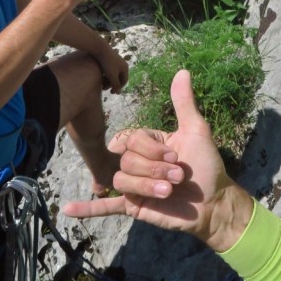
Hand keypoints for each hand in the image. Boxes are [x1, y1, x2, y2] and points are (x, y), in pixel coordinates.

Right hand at [62, 70, 253, 251]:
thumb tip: (182, 71)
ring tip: (168, 192)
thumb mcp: (195, 131)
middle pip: (125, 159)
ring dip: (144, 186)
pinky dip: (87, 208)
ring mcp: (132, 185)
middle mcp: (136, 162)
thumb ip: (183, 103)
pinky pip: (105, 206)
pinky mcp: (133, 207)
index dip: (151, 149)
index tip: (176, 157)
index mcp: (148, 143)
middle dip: (153, 169)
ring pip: (120, 180)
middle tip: (177, 178)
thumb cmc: (206, 166)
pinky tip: (67, 209)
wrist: (213, 203)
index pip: (132, 139)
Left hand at [98, 46, 128, 93]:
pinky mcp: (109, 59)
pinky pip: (109, 70)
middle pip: (118, 78)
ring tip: (100, 84)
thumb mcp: (112, 76)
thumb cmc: (107, 63)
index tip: (111, 92)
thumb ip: (116, 85)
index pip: (124, 81)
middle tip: (103, 88)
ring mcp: (116, 61)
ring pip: (113, 74)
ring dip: (108, 80)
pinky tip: (99, 76)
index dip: (118, 88)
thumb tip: (119, 93)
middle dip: (111, 84)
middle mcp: (122, 64)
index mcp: (125, 68)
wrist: (100, 48)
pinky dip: (105, 74)